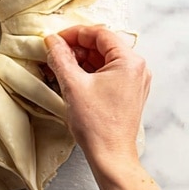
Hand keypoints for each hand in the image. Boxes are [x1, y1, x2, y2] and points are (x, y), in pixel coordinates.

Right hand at [44, 27, 148, 172]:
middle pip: (103, 46)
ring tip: (60, 69)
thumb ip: (61, 59)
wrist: (110, 155)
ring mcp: (133, 81)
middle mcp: (136, 68)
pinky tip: (72, 80)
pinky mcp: (127, 93)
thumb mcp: (73, 87)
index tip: (56, 39)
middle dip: (77, 49)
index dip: (74, 34)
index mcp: (129, 61)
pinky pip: (107, 75)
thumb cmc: (97, 126)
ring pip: (104, 61)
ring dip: (81, 62)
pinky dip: (89, 74)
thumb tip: (52, 42)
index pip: (100, 34)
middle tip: (55, 55)